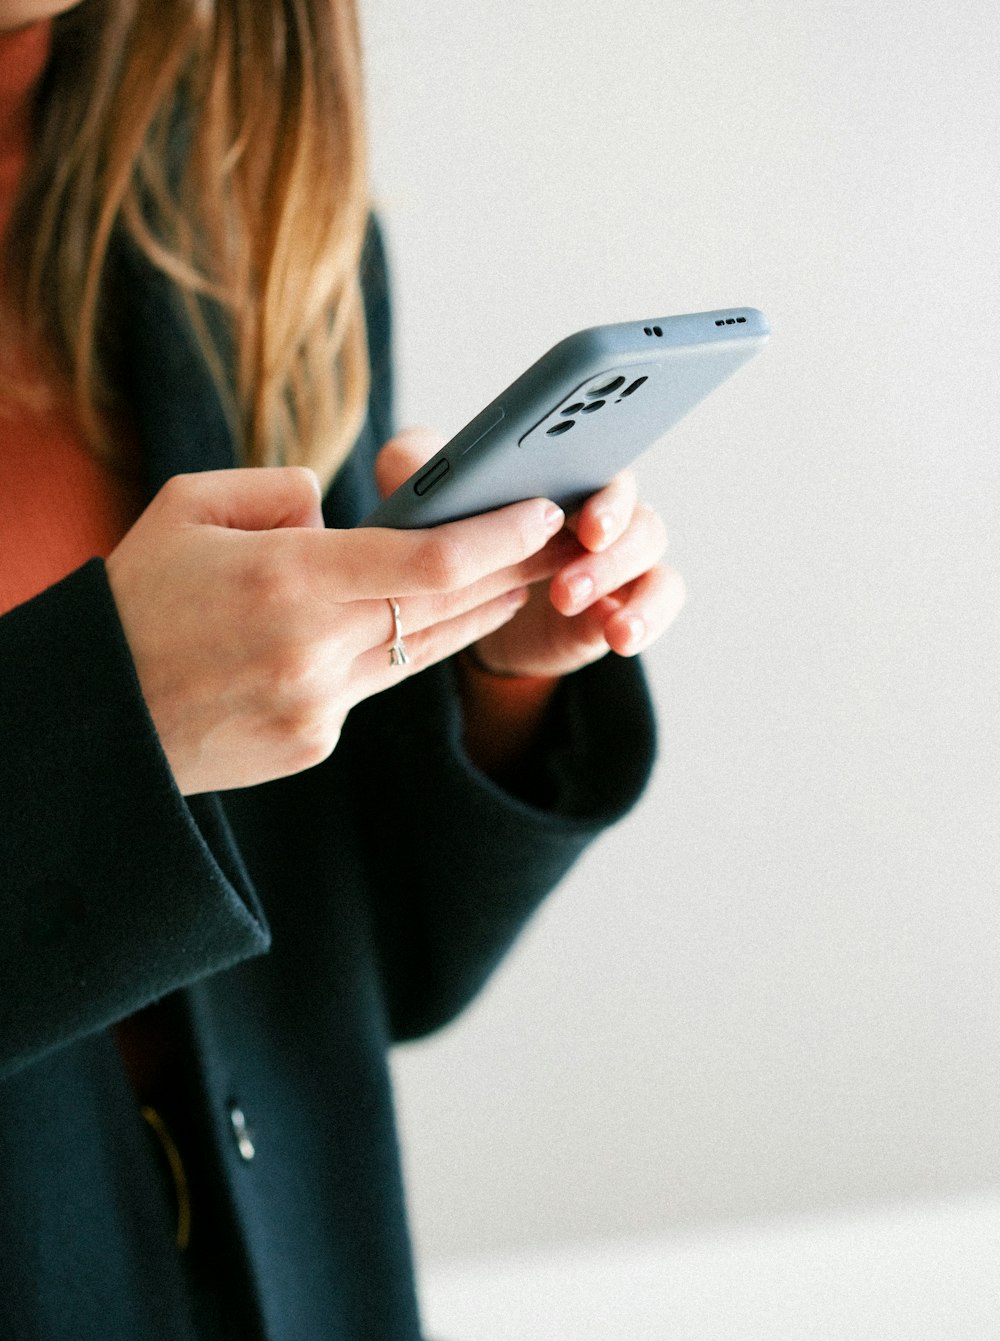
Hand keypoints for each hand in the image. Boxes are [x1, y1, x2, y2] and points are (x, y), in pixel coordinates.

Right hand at [106, 464, 564, 794]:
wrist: (93, 716)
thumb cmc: (136, 597)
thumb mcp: (189, 507)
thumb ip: (280, 493)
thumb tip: (342, 507)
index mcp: (284, 578)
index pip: (427, 558)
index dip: (499, 536)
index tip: (544, 510)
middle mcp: (312, 648)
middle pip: (444, 606)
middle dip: (513, 571)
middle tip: (565, 541)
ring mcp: (317, 706)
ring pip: (420, 649)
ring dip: (473, 613)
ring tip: (517, 580)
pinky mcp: (314, 744)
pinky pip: (368, 686)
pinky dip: (384, 650)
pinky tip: (399, 625)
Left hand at [378, 431, 685, 679]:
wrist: (465, 614)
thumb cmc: (453, 539)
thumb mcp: (422, 503)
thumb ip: (415, 468)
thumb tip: (416, 457)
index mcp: (560, 472)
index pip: (601, 458)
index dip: (593, 482)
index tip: (578, 511)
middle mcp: (600, 508)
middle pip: (633, 505)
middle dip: (612, 526)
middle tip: (585, 541)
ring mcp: (618, 558)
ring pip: (650, 553)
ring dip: (615, 572)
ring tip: (570, 597)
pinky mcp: (621, 604)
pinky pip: (659, 601)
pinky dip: (647, 614)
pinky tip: (618, 633)